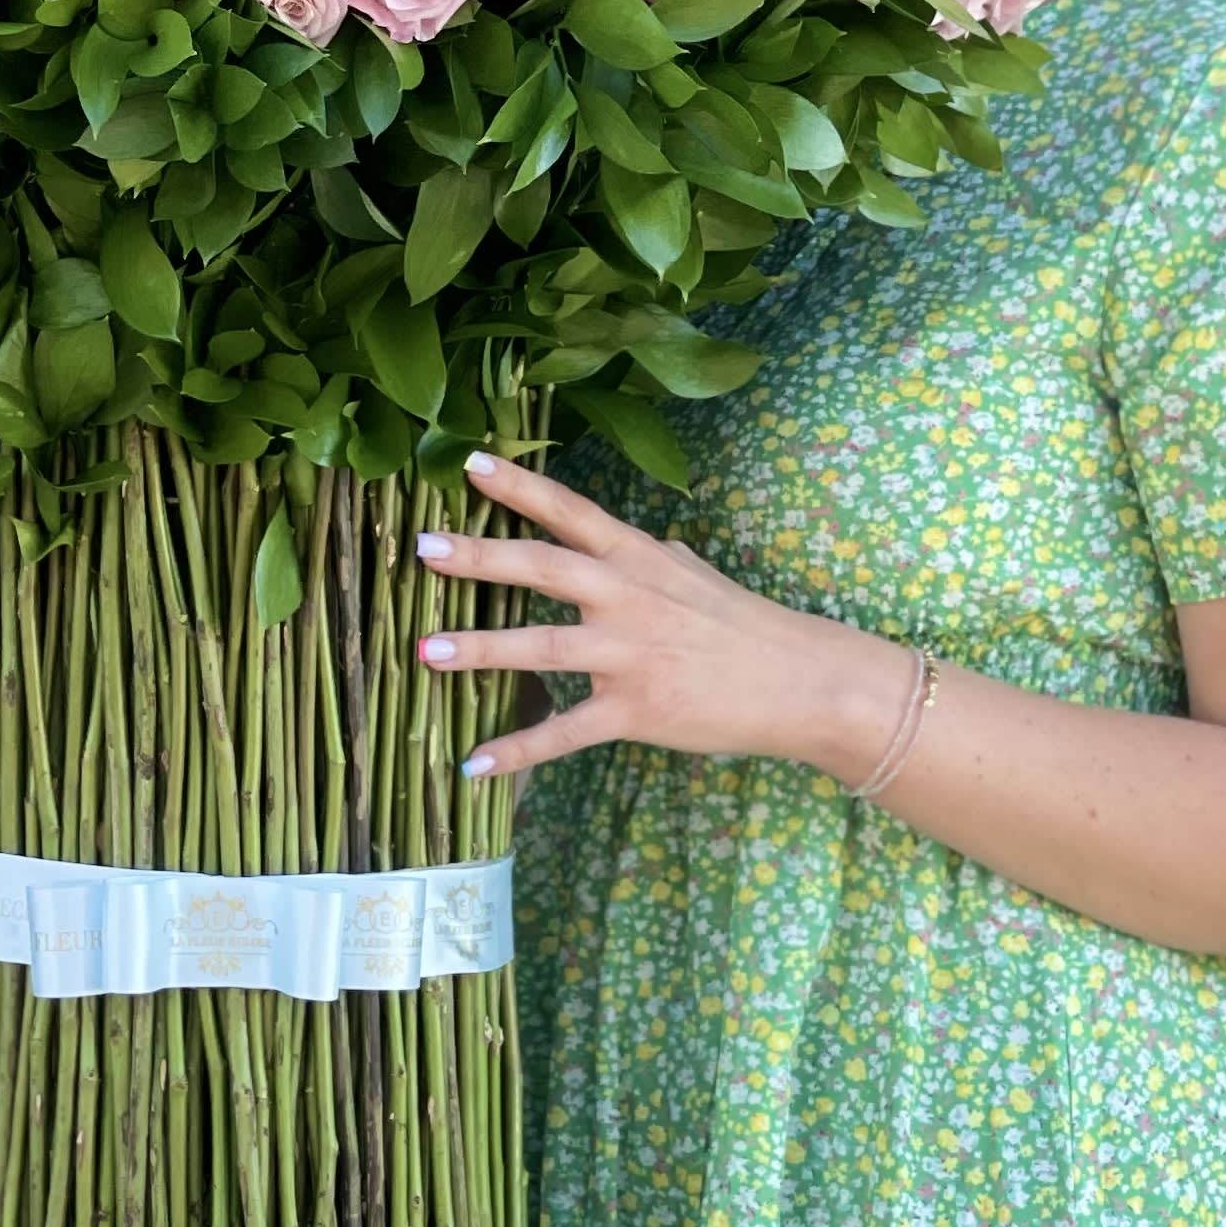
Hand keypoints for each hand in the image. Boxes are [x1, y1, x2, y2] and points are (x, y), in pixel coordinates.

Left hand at [411, 451, 888, 779]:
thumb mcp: (692, 571)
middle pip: (543, 567)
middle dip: (480, 556)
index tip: (472, 461)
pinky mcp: (636, 710)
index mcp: (637, 558)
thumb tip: (628, 540)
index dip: (520, 485)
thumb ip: (648, 556)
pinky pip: (566, 733)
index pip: (571, 510)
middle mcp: (628, 597)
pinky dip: (518, 751)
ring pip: (543, 646)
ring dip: (482, 649)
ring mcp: (630, 654)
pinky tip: (475, 765)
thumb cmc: (743, 624)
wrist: (802, 680)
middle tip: (423, 545)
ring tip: (426, 651)